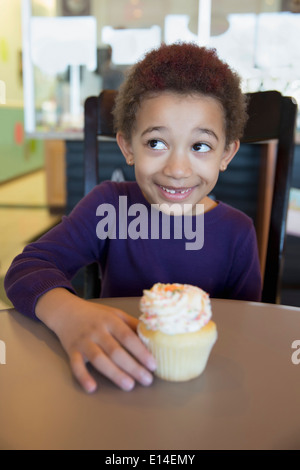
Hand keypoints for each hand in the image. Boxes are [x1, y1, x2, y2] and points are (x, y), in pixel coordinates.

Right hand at [35, 289, 155, 392]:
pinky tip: (92, 388)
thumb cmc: (96, 315)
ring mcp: (83, 341)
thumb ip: (132, 325)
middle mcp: (97, 331)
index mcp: (110, 320)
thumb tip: (153, 337)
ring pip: (99, 359)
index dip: (141, 351)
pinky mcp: (71, 351)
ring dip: (114, 373)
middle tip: (147, 380)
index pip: (128, 337)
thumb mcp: (115, 314)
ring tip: (129, 385)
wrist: (66, 311)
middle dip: (132, 367)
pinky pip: (76, 365)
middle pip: (116, 351)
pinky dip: (83, 377)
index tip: (153, 364)